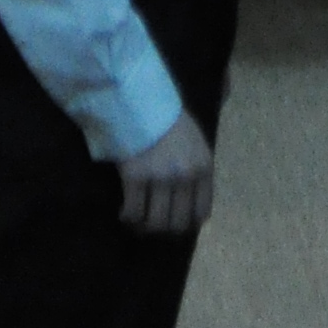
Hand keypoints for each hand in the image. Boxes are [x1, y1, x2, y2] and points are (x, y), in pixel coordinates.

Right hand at [117, 108, 216, 233]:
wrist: (139, 97)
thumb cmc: (166, 117)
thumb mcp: (193, 141)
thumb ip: (194, 169)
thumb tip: (187, 200)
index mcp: (203, 167)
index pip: (201, 212)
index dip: (187, 224)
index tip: (174, 223)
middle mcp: (185, 176)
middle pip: (178, 223)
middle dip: (164, 230)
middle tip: (152, 225)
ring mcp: (160, 177)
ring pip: (155, 223)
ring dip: (144, 228)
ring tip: (136, 223)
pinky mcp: (135, 175)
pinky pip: (133, 211)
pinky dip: (128, 217)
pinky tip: (124, 213)